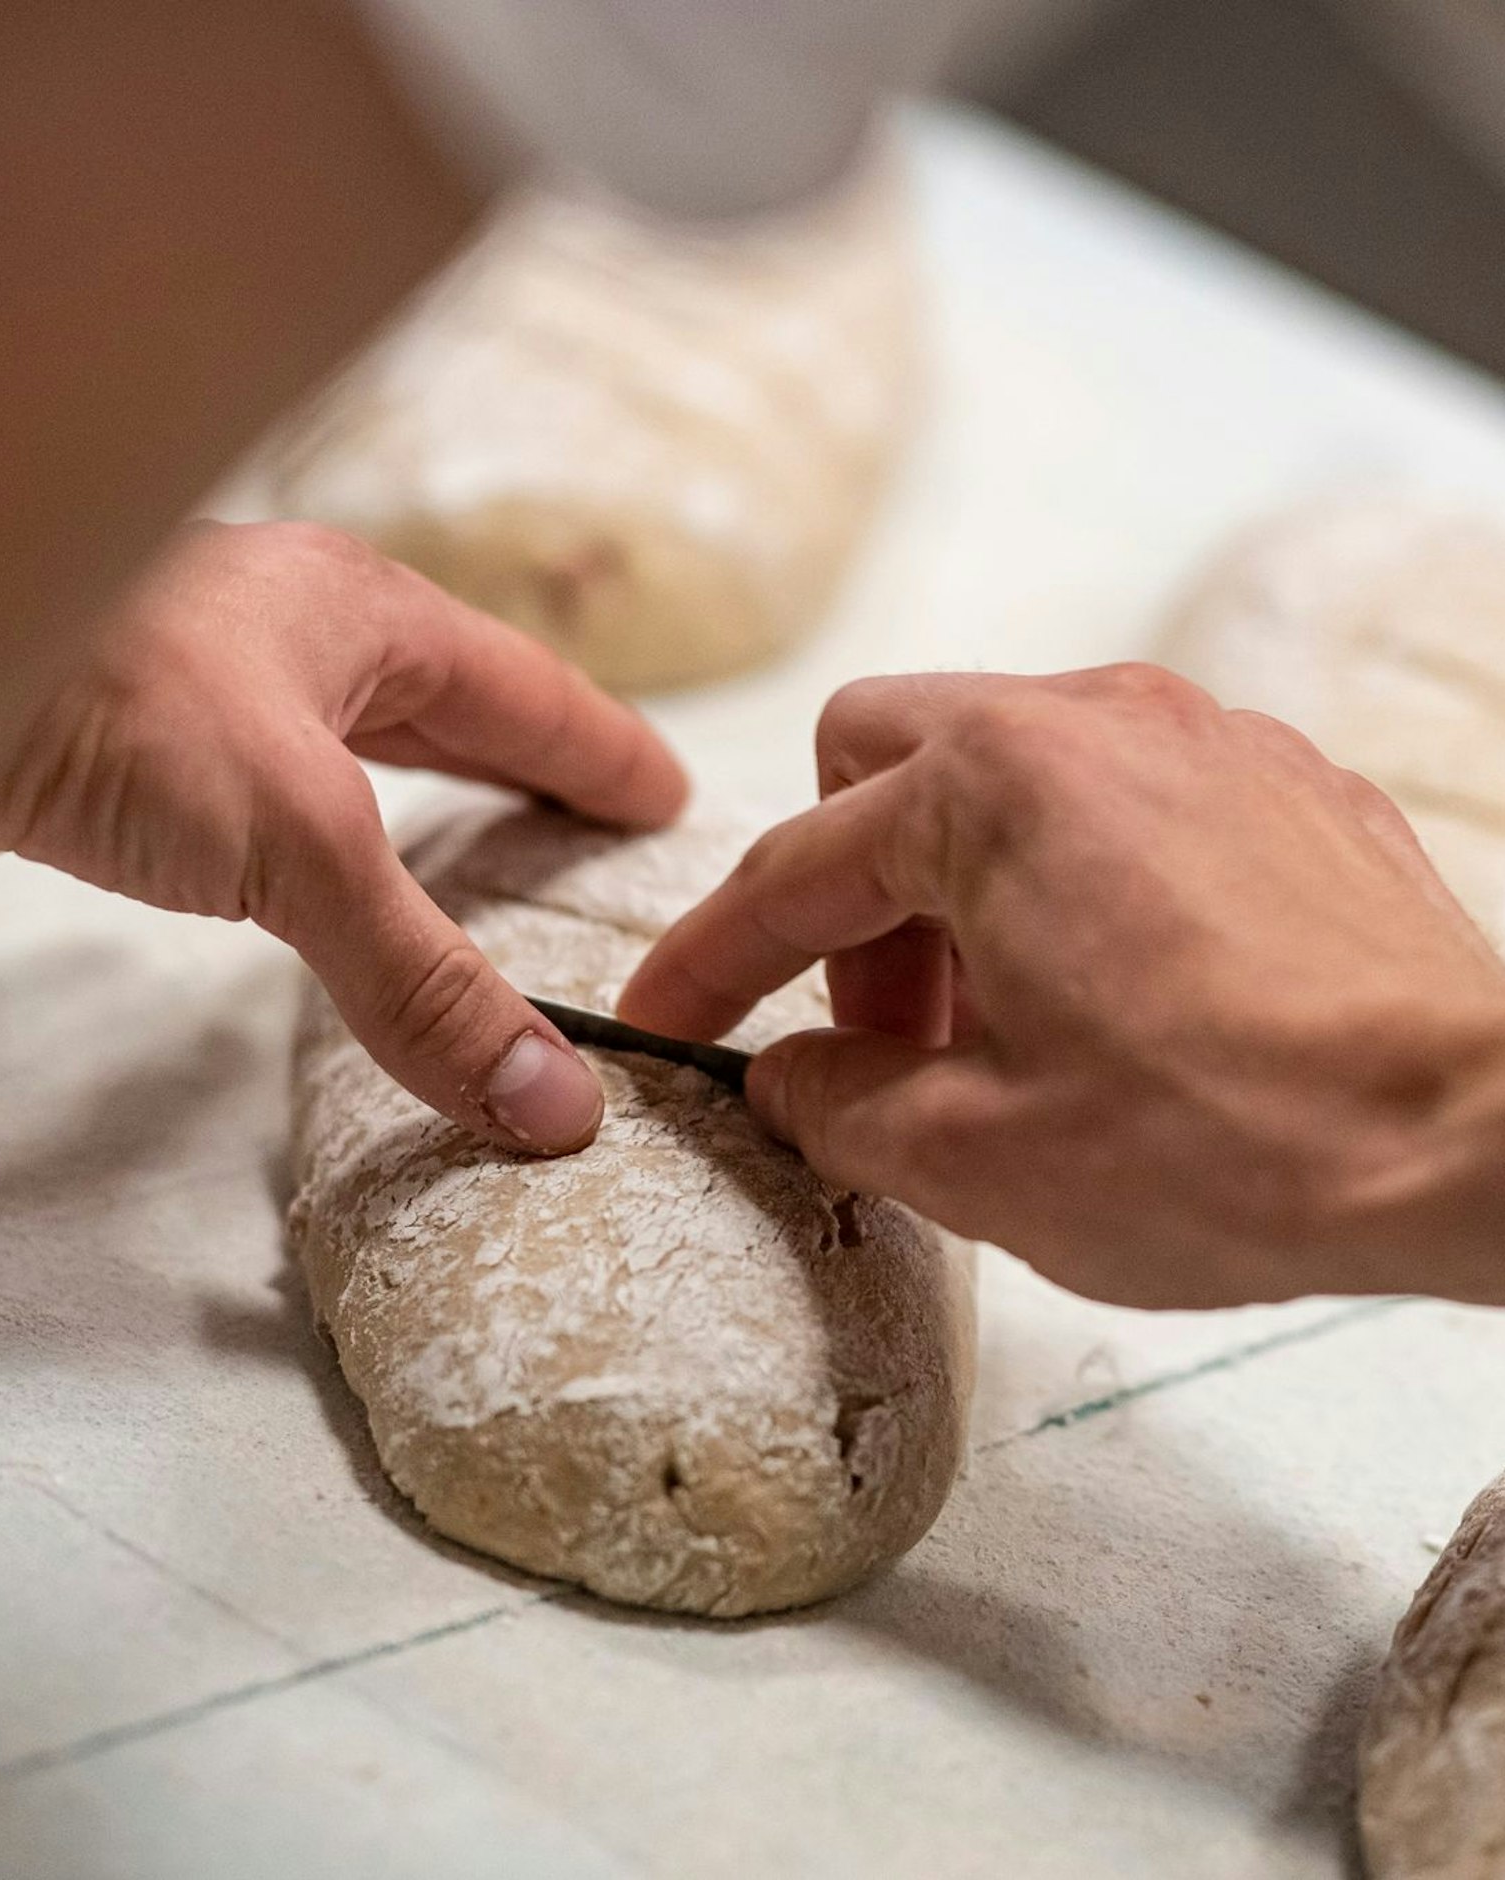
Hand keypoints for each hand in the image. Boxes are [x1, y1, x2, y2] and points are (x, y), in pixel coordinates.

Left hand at [0, 520, 686, 1152]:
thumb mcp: (304, 844)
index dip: (603, 753)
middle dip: (524, 760)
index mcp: (364, 613)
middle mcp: (291, 628)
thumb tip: (552, 1107)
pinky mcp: (125, 734)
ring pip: (351, 735)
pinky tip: (315, 862)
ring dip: (421, 787)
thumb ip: (425, 981)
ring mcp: (205, 675)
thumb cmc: (107, 702)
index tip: (667, 797)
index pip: (526, 693)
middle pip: (446, 700)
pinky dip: (325, 826)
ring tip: (475, 841)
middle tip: (594, 817)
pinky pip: (271, 780)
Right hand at [620, 666, 1504, 1306]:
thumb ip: (838, 1100)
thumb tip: (791, 1076)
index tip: (668, 1016)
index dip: (710, 958)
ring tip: (1004, 1030)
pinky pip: (1114, 796)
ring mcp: (1200, 737)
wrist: (1485, 1137)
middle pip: (879, 761)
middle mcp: (1091, 723)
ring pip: (998, 771)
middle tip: (883, 1030)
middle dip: (845, 896)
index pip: (792, 872)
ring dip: (953, 890)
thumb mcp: (978, 1157)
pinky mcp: (1279, 781)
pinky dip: (1063, 880)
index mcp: (989, 788)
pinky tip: (1111, 996)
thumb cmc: (1238, 1142)